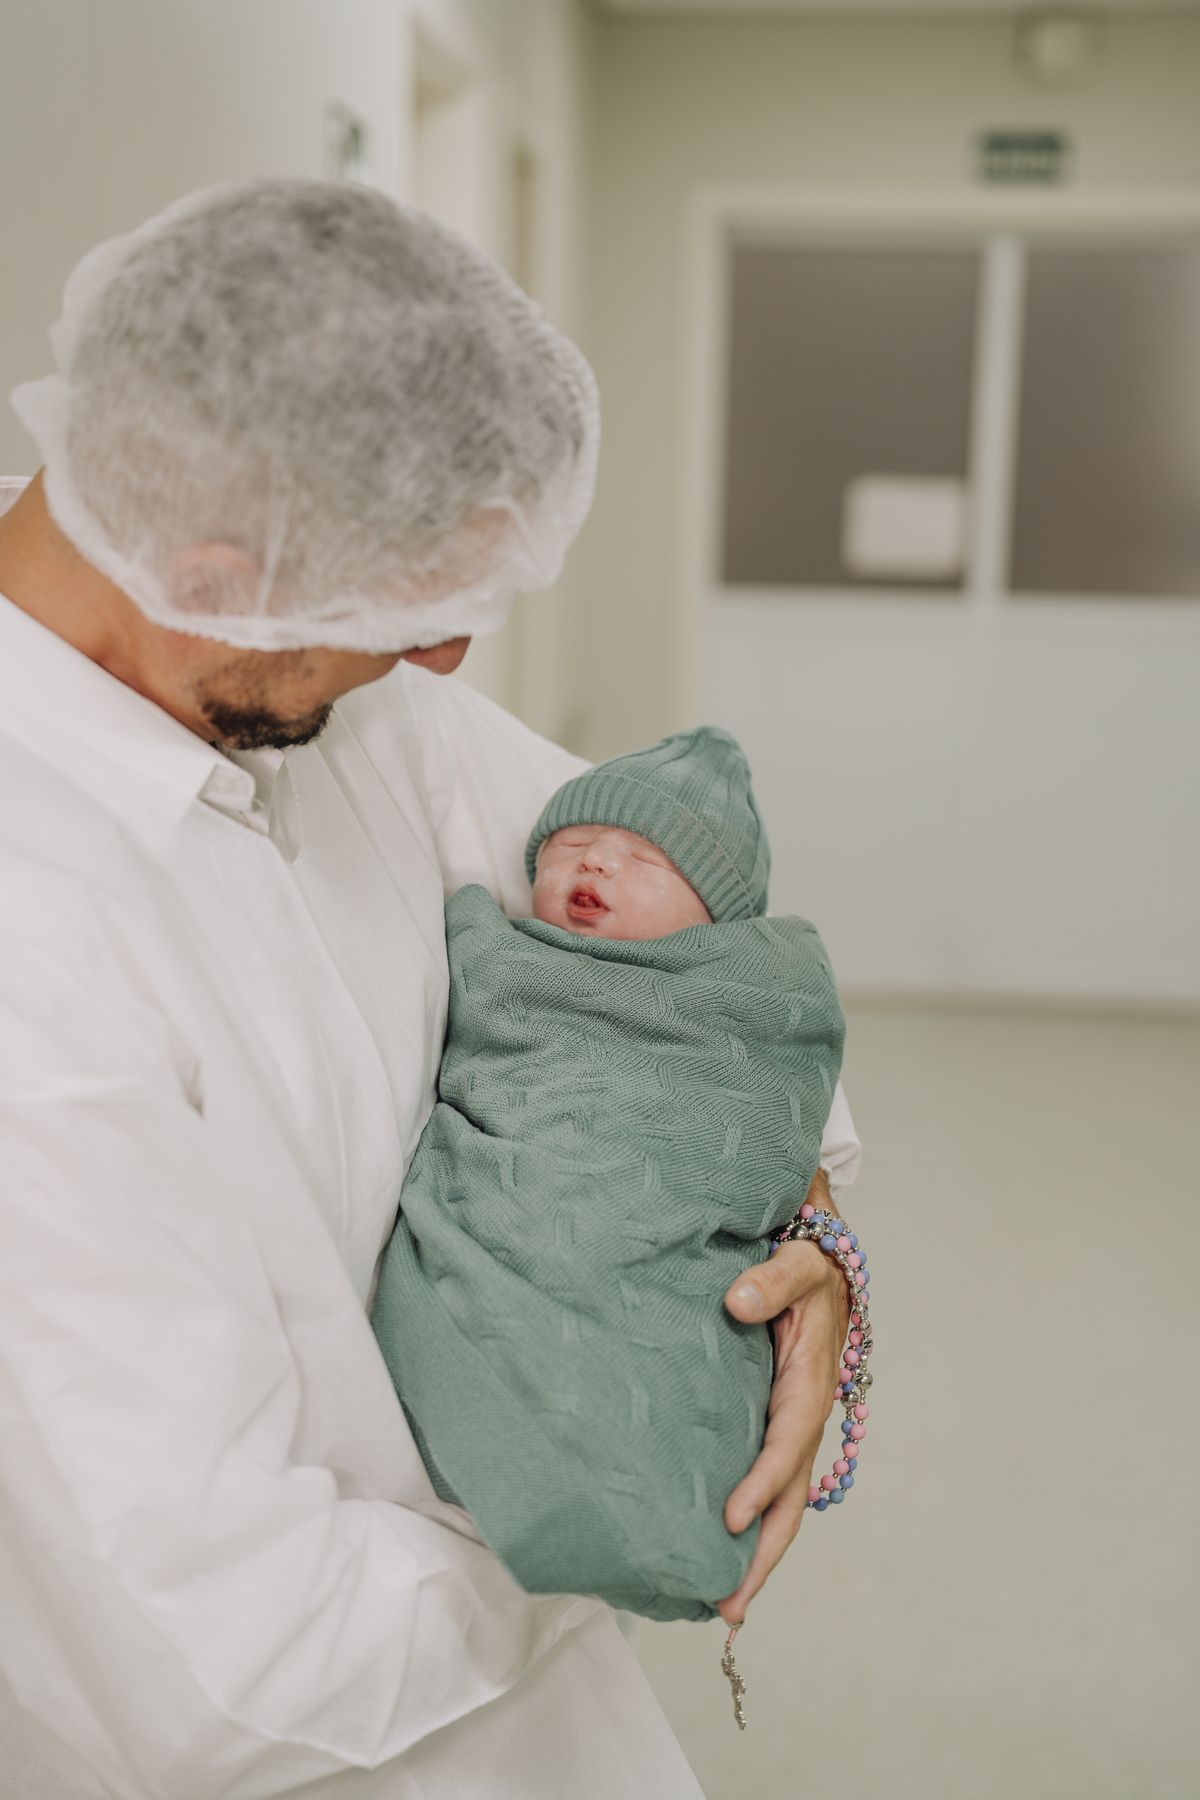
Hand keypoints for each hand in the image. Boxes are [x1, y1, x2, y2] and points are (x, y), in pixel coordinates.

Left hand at [717, 1167, 848, 1623]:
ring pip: (780, 1497)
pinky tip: (718, 1544)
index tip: (731, 1518)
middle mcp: (805, 1410)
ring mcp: (790, 1420)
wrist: (816, 1247)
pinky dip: (750, 1514)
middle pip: (791, 1495)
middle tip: (729, 1606)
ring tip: (722, 1602)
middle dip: (764, 1552)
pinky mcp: (772, 1417)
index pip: (788, 1442)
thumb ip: (772, 1278)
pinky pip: (765, 1475)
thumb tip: (739, 1302)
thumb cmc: (805, 1254)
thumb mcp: (798, 1257)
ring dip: (757, 1548)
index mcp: (811, 1378)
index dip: (764, 1482)